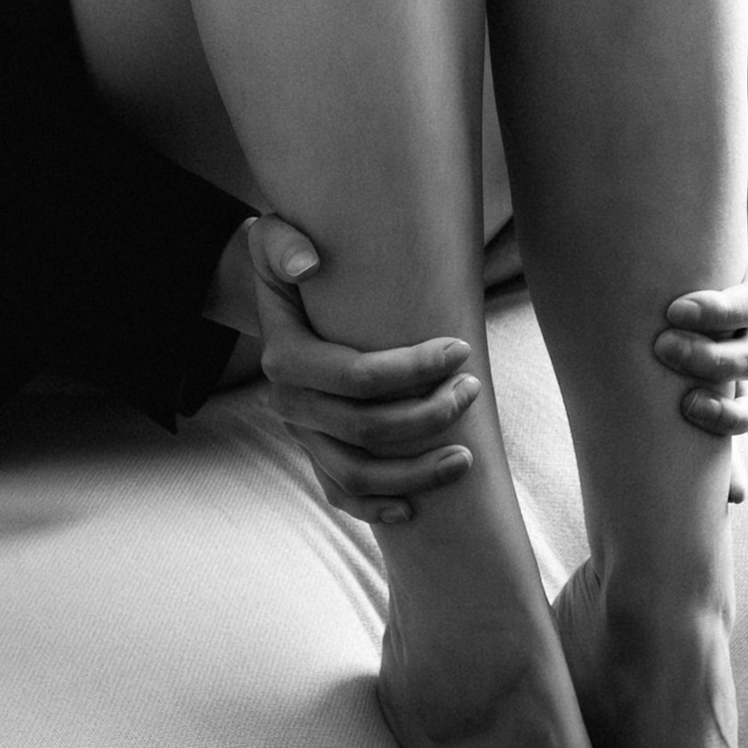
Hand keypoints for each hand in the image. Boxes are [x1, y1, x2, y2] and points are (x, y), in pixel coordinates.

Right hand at [243, 215, 481, 528]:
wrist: (273, 299)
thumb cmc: (289, 260)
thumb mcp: (275, 239)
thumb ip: (286, 244)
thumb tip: (307, 263)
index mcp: (285, 358)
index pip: (356, 377)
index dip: (413, 370)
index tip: (460, 350)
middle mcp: (289, 404)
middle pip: (365, 430)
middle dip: (427, 417)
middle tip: (473, 392)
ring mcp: (301, 434)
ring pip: (358, 474)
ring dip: (414, 473)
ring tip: (465, 458)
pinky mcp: (313, 452)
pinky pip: (341, 494)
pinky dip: (376, 507)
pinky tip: (415, 509)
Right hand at [653, 245, 747, 501]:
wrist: (633, 274)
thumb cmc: (637, 356)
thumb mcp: (651, 400)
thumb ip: (685, 443)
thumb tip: (737, 499)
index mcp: (733, 383)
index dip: (732, 418)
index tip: (689, 410)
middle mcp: (744, 344)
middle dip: (714, 365)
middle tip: (667, 356)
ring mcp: (747, 307)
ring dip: (713, 335)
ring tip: (668, 329)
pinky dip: (725, 304)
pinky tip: (681, 307)